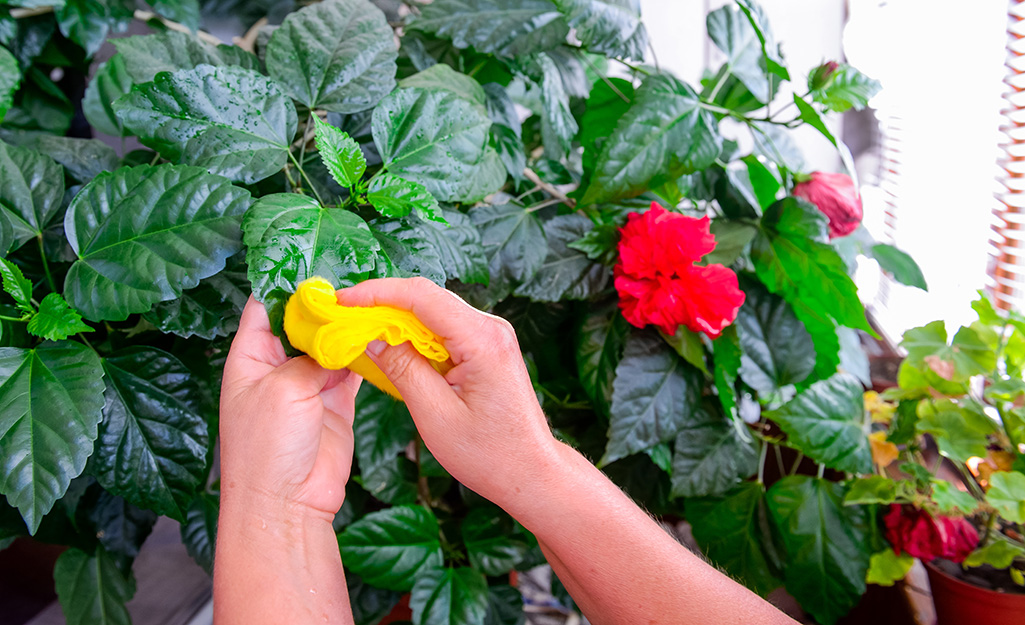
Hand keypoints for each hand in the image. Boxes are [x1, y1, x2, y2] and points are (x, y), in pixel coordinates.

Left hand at [219, 297, 361, 517]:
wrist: (289, 502)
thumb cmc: (267, 447)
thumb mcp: (282, 388)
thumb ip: (311, 354)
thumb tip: (337, 332)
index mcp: (249, 357)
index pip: (264, 306)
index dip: (286, 283)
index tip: (314, 259)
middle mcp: (276, 367)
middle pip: (303, 322)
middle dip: (326, 303)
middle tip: (355, 277)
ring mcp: (307, 384)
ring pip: (331, 343)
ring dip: (349, 327)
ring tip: (373, 300)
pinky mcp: (334, 401)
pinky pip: (352, 368)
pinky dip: (366, 353)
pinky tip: (381, 334)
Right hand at [336, 278, 561, 511]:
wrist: (530, 471)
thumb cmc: (490, 453)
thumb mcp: (435, 415)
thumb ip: (403, 370)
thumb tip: (373, 338)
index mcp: (482, 339)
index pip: (422, 295)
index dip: (376, 292)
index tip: (341, 300)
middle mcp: (490, 328)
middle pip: (427, 298)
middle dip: (380, 303)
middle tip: (341, 316)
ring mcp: (490, 336)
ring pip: (433, 312)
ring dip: (395, 319)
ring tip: (357, 330)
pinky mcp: (486, 348)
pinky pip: (443, 329)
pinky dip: (413, 334)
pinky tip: (389, 348)